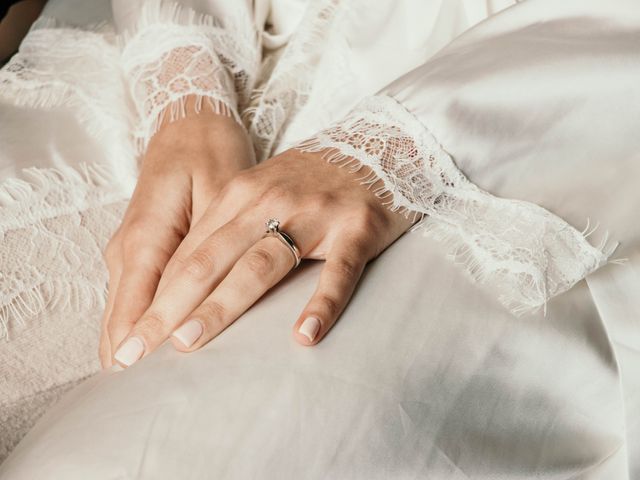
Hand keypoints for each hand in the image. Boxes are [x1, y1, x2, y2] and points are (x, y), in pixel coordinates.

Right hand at [100, 101, 253, 367]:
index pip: (140, 303)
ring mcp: (131, 249)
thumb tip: (216, 288)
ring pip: (125, 310)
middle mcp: (131, 247)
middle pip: (124, 315)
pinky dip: (139, 325)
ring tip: (145, 390)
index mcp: (148, 234)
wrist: (191, 126)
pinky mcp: (142, 250)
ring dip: (134, 345)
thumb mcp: (220, 191)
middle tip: (145, 400)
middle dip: (132, 356)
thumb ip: (213, 242)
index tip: (144, 385)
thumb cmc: (209, 154)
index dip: (142, 344)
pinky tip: (148, 352)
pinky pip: (134, 297)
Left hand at [111, 147, 414, 366]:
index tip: (129, 337)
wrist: (371, 148)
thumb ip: (219, 234)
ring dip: (224, 304)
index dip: (153, 296)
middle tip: (137, 352)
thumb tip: (174, 290)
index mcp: (237, 196)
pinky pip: (337, 272)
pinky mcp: (356, 229)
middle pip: (210, 259)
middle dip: (169, 307)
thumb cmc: (304, 184)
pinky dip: (321, 304)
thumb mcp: (254, 196)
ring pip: (261, 264)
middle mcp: (267, 201)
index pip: (186, 253)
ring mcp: (313, 213)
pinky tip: (304, 336)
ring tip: (190, 344)